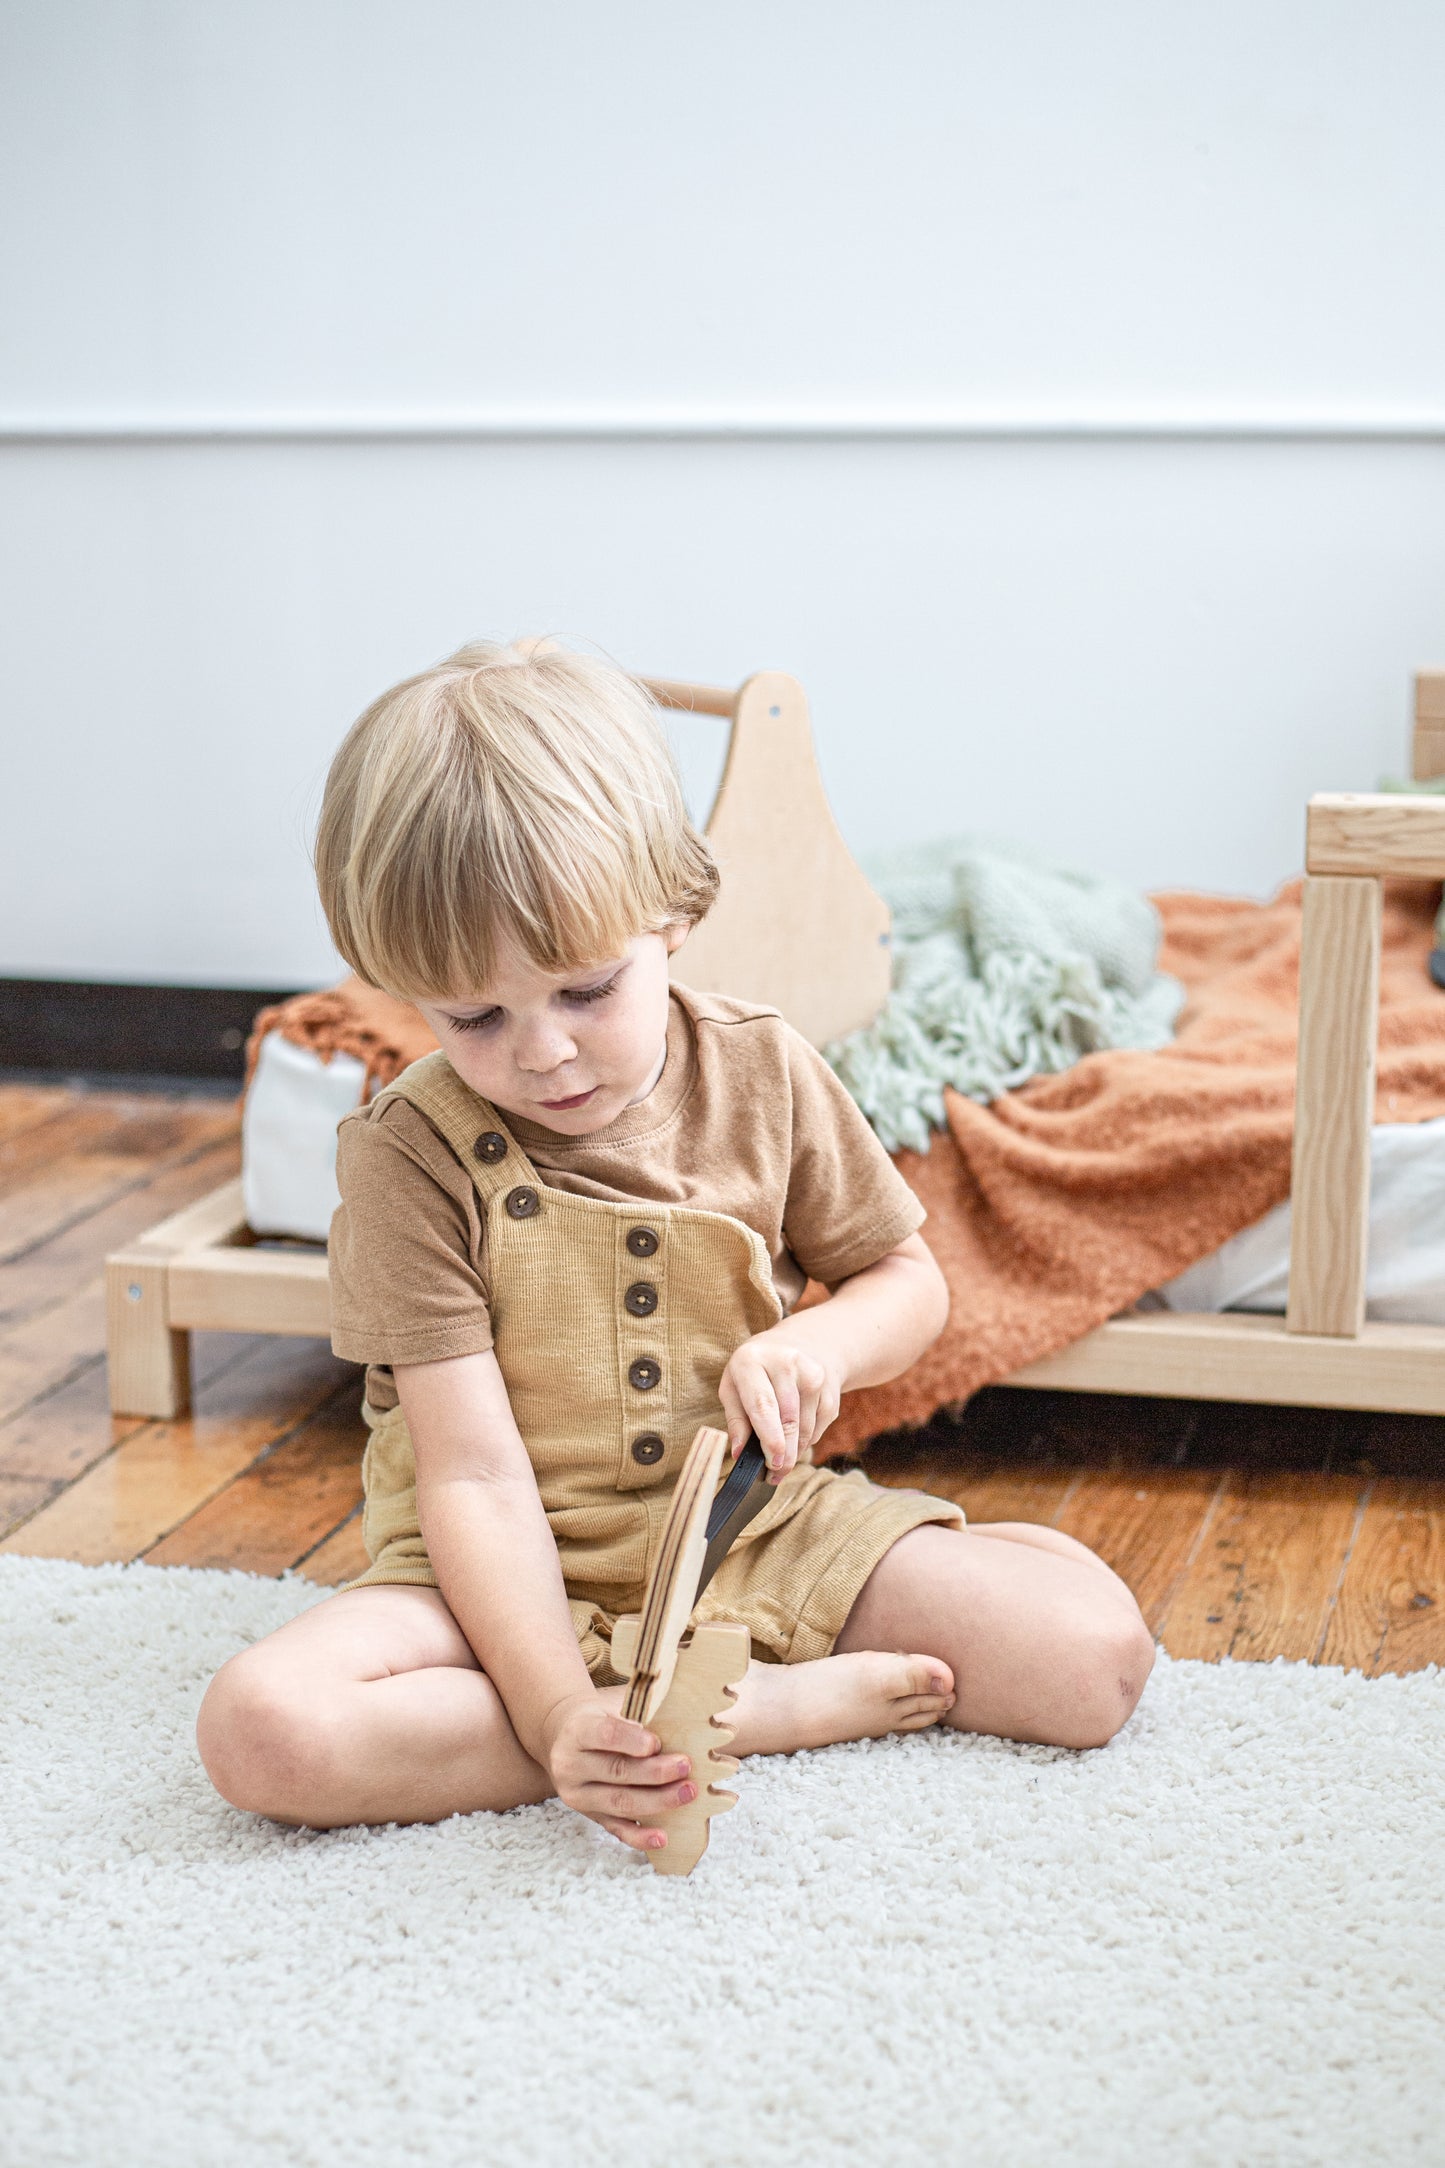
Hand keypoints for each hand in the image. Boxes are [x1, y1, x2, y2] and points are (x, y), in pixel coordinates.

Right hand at [540, 1691, 697, 1853]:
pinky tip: (662, 1836)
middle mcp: (571, 1766)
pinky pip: (616, 1829)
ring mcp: (578, 1795)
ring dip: (656, 1801)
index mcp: (577, 1731)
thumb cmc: (600, 1716)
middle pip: (616, 1772)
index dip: (632, 1741)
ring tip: (686, 1793)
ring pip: (619, 1803)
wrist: (564, 1736)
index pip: (605, 1736)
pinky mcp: (590, 1815)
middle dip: (655, 1773)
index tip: (657, 1743)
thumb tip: (681, 1715)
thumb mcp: (611, 1703)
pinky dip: (640, 1836)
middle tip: (685, 1767)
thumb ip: (639, 1711)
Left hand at [718, 1327, 842, 1480]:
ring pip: (805, 1429)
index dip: (768, 1437)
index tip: (771, 1461)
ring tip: (781, 1460)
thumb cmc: (758, 1369)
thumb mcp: (734, 1384)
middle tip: (775, 1473)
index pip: (763, 1404)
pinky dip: (806, 1440)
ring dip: (794, 1451)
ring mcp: (813, 1375)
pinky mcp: (830, 1389)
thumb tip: (738, 1452)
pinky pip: (818, 1428)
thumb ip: (735, 1418)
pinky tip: (795, 1438)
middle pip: (788, 1420)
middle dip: (783, 1453)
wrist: (804, 1342)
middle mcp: (786, 1363)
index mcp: (753, 1359)